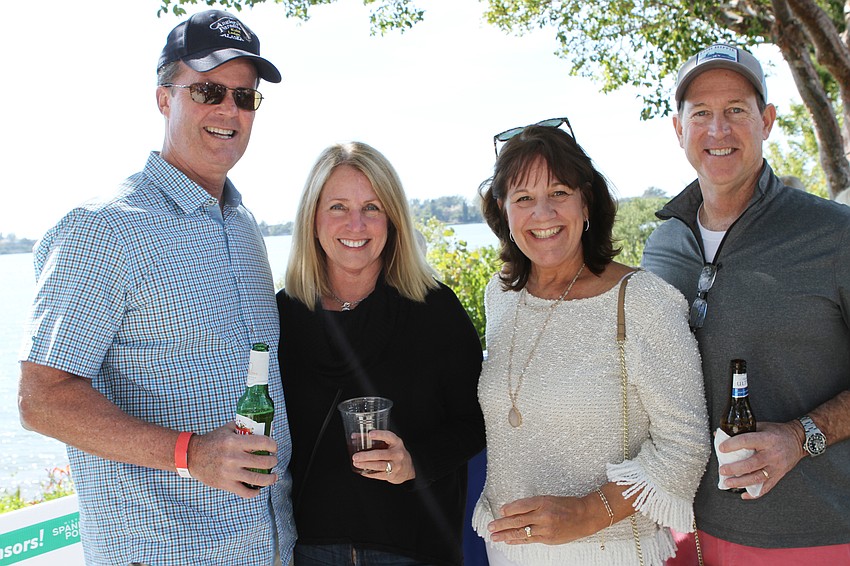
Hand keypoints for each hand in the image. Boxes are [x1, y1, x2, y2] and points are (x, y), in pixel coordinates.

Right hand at [188, 422, 278, 497]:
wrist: (191, 456)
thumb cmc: (210, 442)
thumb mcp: (226, 429)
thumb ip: (242, 427)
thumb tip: (259, 427)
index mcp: (234, 442)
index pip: (262, 442)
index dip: (272, 445)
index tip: (274, 448)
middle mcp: (233, 457)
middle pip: (263, 462)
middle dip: (273, 461)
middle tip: (274, 460)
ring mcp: (230, 472)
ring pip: (257, 479)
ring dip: (270, 479)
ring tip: (273, 476)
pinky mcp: (225, 484)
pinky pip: (245, 492)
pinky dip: (254, 492)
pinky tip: (258, 488)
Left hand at [350, 429, 415, 483]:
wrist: (408, 469)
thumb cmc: (395, 453)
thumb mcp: (390, 444)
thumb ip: (374, 439)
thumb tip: (355, 436)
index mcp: (397, 443)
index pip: (389, 436)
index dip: (379, 435)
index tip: (370, 434)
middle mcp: (397, 454)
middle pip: (380, 454)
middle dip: (366, 456)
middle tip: (355, 456)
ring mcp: (395, 465)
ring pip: (378, 465)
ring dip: (365, 465)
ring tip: (356, 463)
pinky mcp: (392, 475)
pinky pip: (378, 474)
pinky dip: (369, 473)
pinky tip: (362, 471)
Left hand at [487, 495, 601, 544]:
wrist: (585, 516)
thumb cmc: (567, 505)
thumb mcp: (549, 499)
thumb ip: (532, 505)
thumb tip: (513, 511)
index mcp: (543, 502)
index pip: (520, 506)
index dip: (508, 509)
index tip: (500, 511)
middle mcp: (543, 515)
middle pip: (518, 520)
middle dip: (502, 524)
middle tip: (490, 526)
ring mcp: (546, 529)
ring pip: (521, 533)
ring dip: (505, 535)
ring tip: (495, 536)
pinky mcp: (548, 539)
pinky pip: (529, 540)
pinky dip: (518, 541)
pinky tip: (509, 541)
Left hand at [718, 421, 805, 498]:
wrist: (799, 440)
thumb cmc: (778, 432)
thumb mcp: (762, 426)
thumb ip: (743, 430)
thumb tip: (720, 434)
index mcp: (767, 439)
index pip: (747, 441)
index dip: (733, 445)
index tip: (721, 448)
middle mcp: (772, 454)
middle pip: (751, 464)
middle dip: (734, 469)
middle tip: (722, 470)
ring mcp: (776, 467)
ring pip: (757, 478)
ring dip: (741, 482)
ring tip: (728, 483)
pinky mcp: (779, 475)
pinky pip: (767, 487)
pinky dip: (755, 493)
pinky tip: (744, 494)